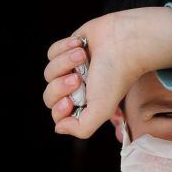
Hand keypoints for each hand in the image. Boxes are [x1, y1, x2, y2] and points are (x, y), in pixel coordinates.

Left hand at [43, 8, 171, 139]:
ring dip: (65, 62)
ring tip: (83, 56)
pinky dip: (64, 48)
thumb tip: (58, 128)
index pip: (58, 114)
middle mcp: (77, 90)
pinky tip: (81, 45)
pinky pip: (52, 53)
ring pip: (49, 72)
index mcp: (85, 106)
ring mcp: (71, 70)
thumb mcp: (101, 111)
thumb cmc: (114, 76)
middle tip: (78, 78)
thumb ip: (81, 128)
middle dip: (61, 86)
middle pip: (49, 95)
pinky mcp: (68, 50)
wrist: (122, 43)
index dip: (60, 108)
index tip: (70, 101)